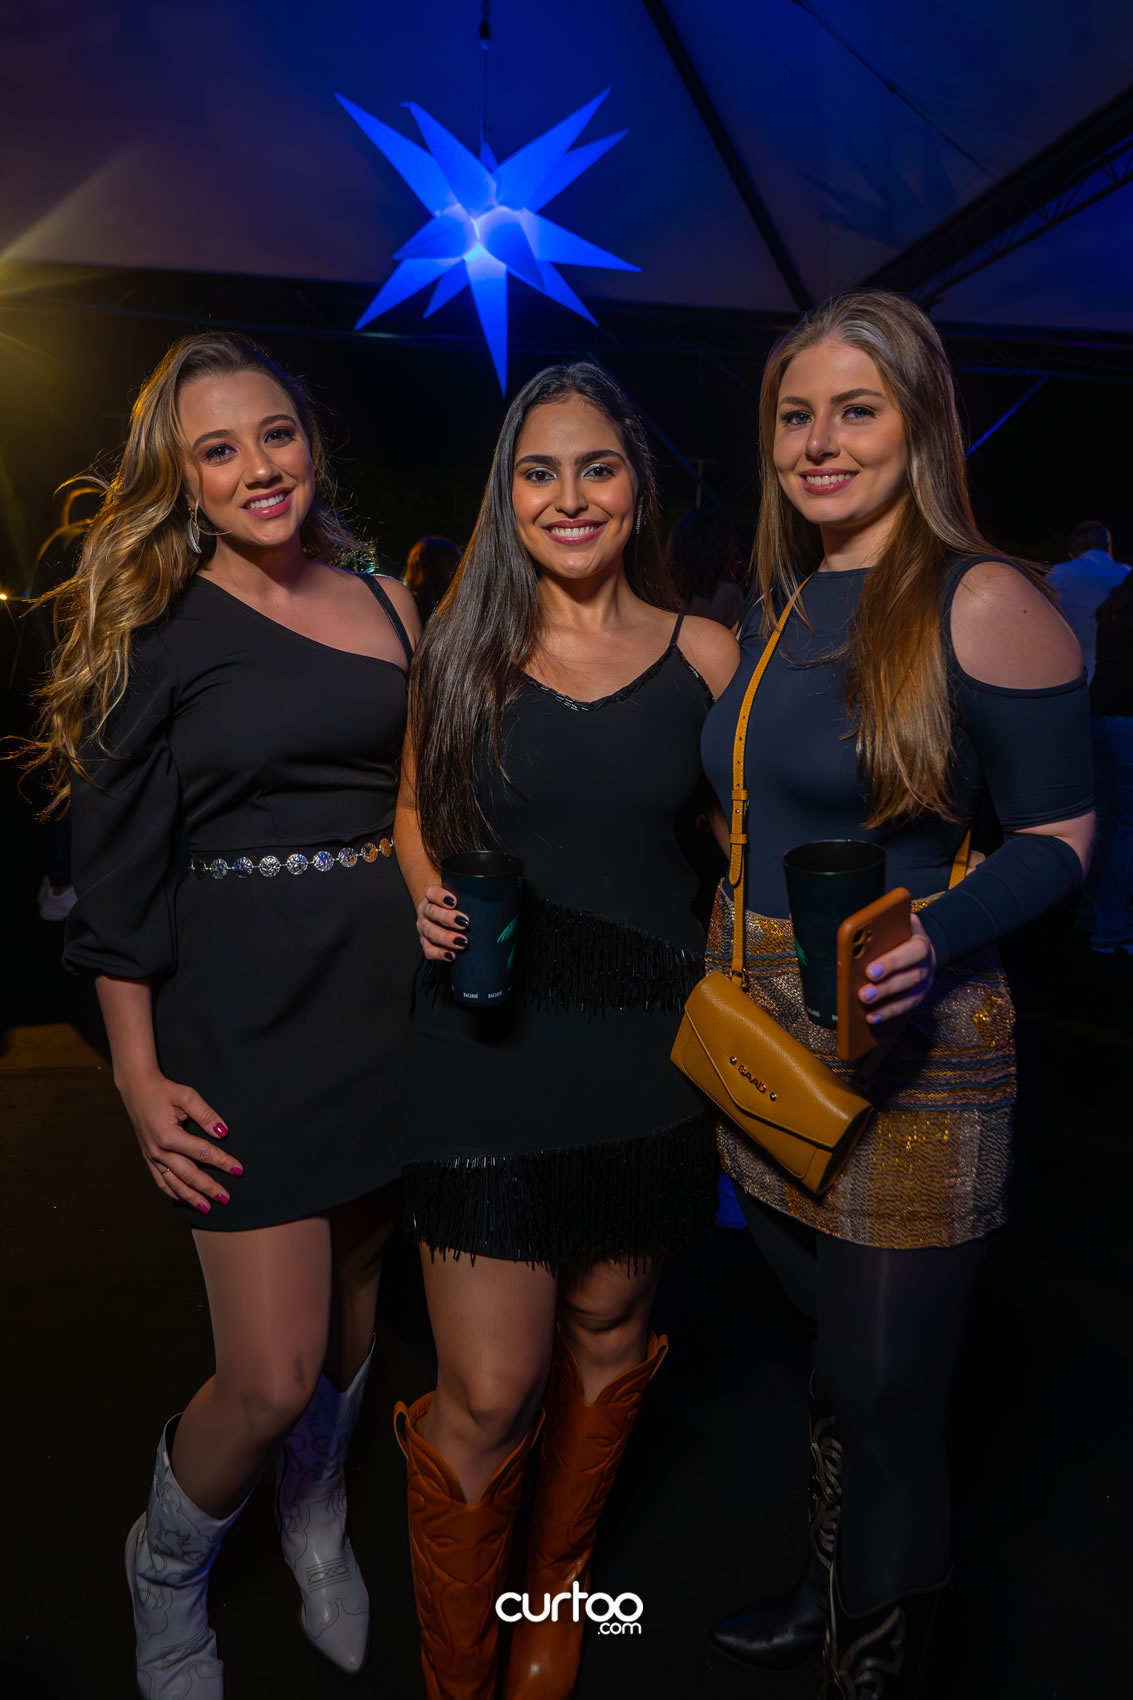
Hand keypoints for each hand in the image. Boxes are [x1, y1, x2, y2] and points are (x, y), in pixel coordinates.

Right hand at [118, 1070, 241, 1213]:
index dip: (222, 1162)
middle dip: (209, 1188)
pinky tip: (183, 1199)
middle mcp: (159, 1151)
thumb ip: (206, 1115)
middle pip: (189, 1175)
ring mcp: (151, 1156)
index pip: (202, 1152)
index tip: (238, 1170)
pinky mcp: (148, 1157)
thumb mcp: (186, 1096)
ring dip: (191, 1198)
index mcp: (169, 1136)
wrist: (136, 1089)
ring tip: (207, 1208)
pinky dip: (172, 1192)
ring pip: (173, 1183)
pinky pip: (160, 1181)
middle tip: (226, 1198)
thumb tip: (222, 1133)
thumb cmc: (162, 1090)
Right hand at [416, 883, 468, 961]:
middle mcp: (425, 912)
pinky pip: (429, 950)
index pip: (432, 893)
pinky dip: (440, 953)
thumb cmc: (455, 907)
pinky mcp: (425, 943)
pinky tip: (451, 955)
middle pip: (432, 913)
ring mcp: (424, 928)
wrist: (440, 917)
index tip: (454, 901)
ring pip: (430, 932)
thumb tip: (492, 900)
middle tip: (464, 923)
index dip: (441, 897)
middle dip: (448, 918)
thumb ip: (468, 898)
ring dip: (446, 938)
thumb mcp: (459, 898)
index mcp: (431, 897)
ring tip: (462, 942)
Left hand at [859, 912, 935, 1024]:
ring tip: (865, 1005)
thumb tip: (858, 935)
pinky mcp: (919, 996)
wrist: (920, 945)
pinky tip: (871, 1017)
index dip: (892, 962)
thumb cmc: (902, 932)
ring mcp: (925, 982)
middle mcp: (927, 964)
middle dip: (885, 987)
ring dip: (886, 1004)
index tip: (870, 971)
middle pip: (910, 977)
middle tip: (863, 994)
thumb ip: (883, 926)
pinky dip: (888, 1013)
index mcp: (921, 942)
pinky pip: (906, 1007)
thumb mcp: (897, 922)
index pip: (912, 951)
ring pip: (909, 996)